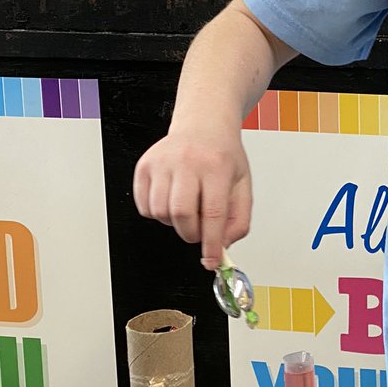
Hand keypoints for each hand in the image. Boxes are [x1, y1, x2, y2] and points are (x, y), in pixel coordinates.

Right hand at [133, 125, 251, 270]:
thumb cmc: (222, 155)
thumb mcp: (243, 184)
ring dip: (174, 223)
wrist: (203, 125)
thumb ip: (239, 219)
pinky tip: (171, 201)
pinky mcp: (144, 166)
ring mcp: (162, 162)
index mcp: (216, 166)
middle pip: (182, 215)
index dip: (211, 244)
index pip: (213, 214)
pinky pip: (144, 206)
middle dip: (191, 234)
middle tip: (200, 230)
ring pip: (160, 213)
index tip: (211, 261)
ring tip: (187, 209)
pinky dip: (157, 213)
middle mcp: (187, 161)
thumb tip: (222, 246)